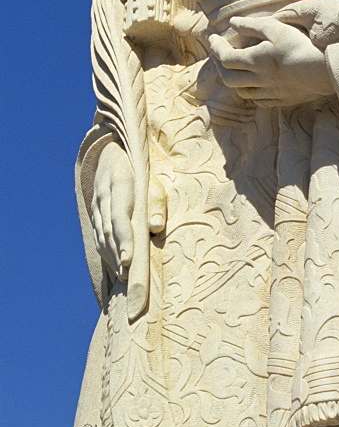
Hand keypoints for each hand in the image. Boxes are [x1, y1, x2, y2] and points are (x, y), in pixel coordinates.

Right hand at [91, 140, 166, 278]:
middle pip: (109, 229)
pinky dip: (105, 249)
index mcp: (120, 181)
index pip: (119, 216)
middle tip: (128, 277)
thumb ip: (156, 202)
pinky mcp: (95, 208)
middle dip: (117, 254)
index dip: (124, 239)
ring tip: (123, 276)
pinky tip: (114, 263)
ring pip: (101, 233)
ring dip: (111, 256)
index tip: (129, 261)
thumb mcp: (154, 176)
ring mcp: (96, 201)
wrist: (116, 149)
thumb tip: (155, 229)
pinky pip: (98, 232)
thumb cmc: (143, 165)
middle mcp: (104, 193)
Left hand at [208, 16, 334, 107]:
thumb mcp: (276, 28)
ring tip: (237, 70)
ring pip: (243, 92)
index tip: (212, 38)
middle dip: (220, 66)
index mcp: (255, 61)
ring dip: (235, 81)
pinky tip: (256, 86)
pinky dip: (252, 93)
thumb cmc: (302, 45)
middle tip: (221, 56)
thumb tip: (233, 23)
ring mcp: (271, 93)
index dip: (216, 47)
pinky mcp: (283, 100)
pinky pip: (260, 101)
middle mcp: (259, 80)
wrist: (327, 70)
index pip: (225, 57)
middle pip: (228, 78)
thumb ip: (252, 25)